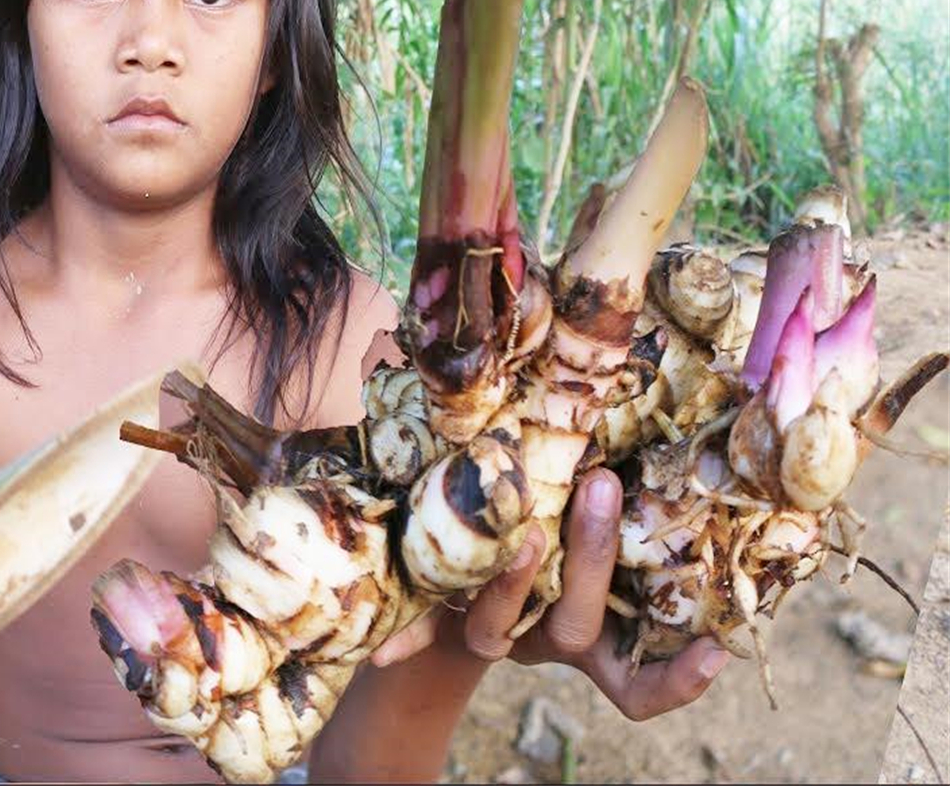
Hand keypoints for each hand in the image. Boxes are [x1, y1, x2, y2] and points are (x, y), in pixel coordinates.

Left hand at [370, 468, 729, 720]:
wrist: (468, 538)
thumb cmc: (562, 514)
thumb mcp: (610, 514)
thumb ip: (646, 494)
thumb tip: (722, 416)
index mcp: (597, 637)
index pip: (640, 687)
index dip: (677, 681)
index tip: (713, 650)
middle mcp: (544, 639)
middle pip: (574, 627)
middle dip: (590, 559)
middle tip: (604, 484)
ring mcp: (492, 628)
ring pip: (498, 626)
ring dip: (510, 577)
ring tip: (523, 527)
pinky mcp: (436, 607)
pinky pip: (420, 622)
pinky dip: (406, 634)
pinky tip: (379, 650)